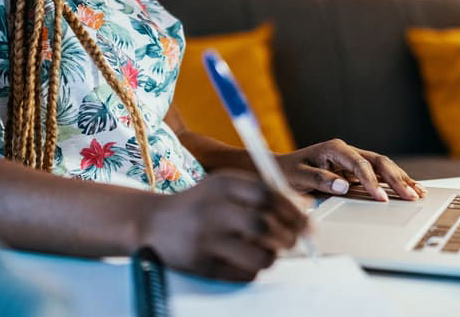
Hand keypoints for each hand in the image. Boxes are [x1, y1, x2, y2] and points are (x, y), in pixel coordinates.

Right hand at [136, 170, 310, 281]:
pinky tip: (247, 260)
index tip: (307, 221)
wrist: (152, 223)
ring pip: (259, 255)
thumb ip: (262, 192)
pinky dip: (254, 270)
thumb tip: (305, 206)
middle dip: (288, 236)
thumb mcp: (225, 187)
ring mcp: (206, 240)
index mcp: (221, 185)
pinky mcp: (202, 265)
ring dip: (273, 256)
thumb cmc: (200, 205)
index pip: (267, 194)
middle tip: (293, 240)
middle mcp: (213, 210)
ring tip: (269, 251)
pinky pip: (244, 274)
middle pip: (264, 225)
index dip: (293, 210)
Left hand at [278, 139, 426, 201]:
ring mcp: (354, 161)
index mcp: (335, 148)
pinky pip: (380, 175)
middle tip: (410, 196)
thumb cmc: (288, 172)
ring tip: (418, 193)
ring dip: (401, 179)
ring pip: (384, 167)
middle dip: (396, 179)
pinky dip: (395, 182)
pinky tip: (410, 188)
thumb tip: (344, 186)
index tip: (380, 197)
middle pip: (378, 162)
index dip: (372, 181)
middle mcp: (347, 152)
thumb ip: (320, 180)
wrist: (281, 170)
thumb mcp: (299, 176)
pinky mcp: (356, 171)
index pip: (360, 163)